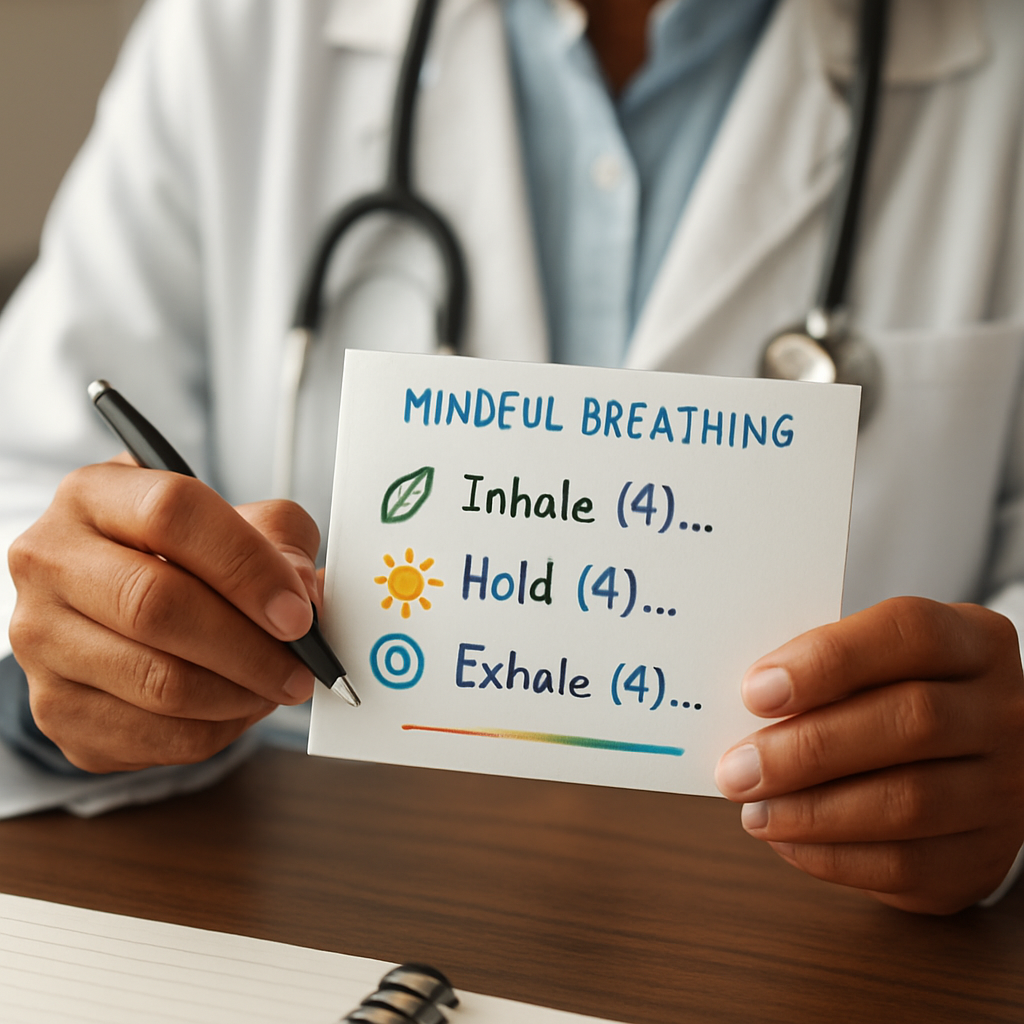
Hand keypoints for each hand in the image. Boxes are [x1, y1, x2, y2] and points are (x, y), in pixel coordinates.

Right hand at [7, 456, 321, 772]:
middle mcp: (51, 561)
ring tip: (278, 685)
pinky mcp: (54, 708)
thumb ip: (280, 540)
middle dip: (250, 646)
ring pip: (158, 682)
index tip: (298, 612)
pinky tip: (238, 707)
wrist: (115, 601)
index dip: (247, 566)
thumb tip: (303, 592)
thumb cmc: (185, 555)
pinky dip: (215, 729)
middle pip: (157, 605)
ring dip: (240, 694)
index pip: (172, 513)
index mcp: (94, 495)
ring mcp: (41, 640)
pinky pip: (153, 735)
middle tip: (302, 666)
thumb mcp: (236, 520)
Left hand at [714, 597, 1023, 913]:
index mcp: (972, 643)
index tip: (756, 691)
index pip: (907, 633)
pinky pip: (906, 865)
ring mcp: (1002, 789)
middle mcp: (1002, 713)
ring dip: (812, 811)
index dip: (828, 660)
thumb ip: (827, 670)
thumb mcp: (877, 660)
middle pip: (910, 721)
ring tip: (753, 809)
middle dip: (807, 749)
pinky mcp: (982, 856)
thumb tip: (752, 703)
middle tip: (738, 768)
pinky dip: (832, 856)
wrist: (969, 759)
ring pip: (908, 802)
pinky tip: (785, 839)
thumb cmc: (897, 693)